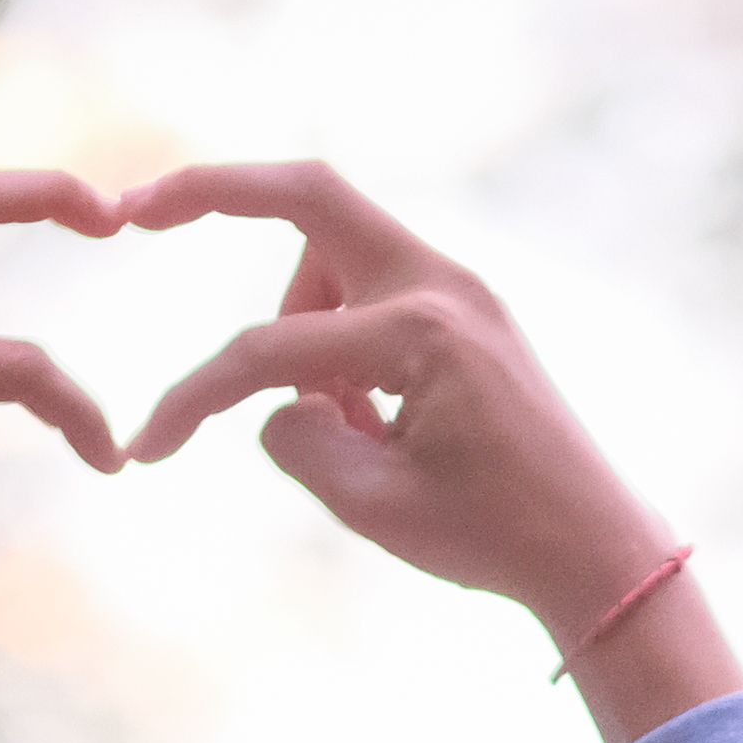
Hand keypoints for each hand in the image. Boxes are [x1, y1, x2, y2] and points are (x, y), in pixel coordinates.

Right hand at [121, 162, 742, 741]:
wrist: (600, 550)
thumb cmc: (498, 538)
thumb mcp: (376, 507)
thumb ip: (299, 443)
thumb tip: (274, 405)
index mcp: (422, 333)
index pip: (270, 351)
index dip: (195, 398)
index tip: (147, 449)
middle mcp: (445, 286)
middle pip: (308, 193)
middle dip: (217, 191)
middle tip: (142, 210)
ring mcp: (460, 289)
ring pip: (334, 250)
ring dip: (301, 319)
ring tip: (343, 425)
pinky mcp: (464, 310)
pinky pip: (373, 287)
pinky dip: (342, 337)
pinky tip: (370, 421)